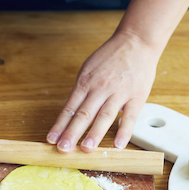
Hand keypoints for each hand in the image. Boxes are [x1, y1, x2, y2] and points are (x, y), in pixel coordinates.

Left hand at [46, 32, 159, 152]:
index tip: (51, 140)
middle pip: (84, 114)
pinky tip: (118, 145)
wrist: (137, 41)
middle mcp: (100, 88)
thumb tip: (70, 113)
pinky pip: (130, 116)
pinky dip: (124, 132)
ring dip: (95, 133)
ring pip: (104, 116)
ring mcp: (119, 92)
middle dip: (72, 132)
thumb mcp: (88, 70)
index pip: (69, 108)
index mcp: (85, 82)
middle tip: (64, 148)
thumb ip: (81, 91)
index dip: (60, 125)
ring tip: (86, 148)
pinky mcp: (137, 96)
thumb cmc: (110, 57)